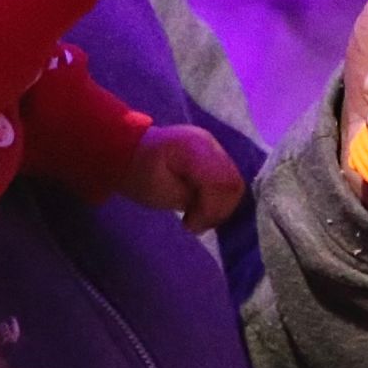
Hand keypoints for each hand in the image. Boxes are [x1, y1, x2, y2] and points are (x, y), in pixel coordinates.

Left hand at [129, 122, 247, 233]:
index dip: (211, 209)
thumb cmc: (139, 174)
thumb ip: (186, 199)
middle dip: (217, 211)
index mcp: (194, 147)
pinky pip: (230, 183)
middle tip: (193, 223)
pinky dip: (220, 202)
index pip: (221, 181)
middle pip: (233, 184)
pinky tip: (200, 208)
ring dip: (220, 208)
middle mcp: (211, 144)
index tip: (190, 224)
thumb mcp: (156, 190)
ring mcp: (217, 149)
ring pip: (236, 186)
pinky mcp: (218, 159)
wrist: (132, 155)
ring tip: (195, 216)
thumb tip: (205, 219)